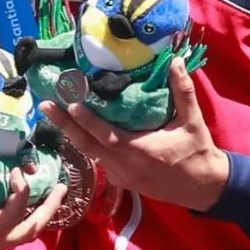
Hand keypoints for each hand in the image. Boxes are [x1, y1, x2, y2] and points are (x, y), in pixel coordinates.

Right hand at [0, 166, 67, 249]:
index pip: (12, 217)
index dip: (21, 193)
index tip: (18, 169)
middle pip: (29, 231)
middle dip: (49, 209)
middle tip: (63, 185)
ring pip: (22, 233)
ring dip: (40, 213)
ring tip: (52, 191)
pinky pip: (10, 230)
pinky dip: (23, 214)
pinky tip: (22, 198)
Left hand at [40, 58, 229, 212]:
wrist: (204, 188)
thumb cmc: (198, 152)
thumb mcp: (193, 122)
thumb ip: (183, 91)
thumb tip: (174, 61)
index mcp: (140, 151)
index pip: (105, 134)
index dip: (86, 120)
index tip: (69, 103)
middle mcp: (124, 166)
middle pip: (87, 145)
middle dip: (64, 125)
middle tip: (45, 105)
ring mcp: (120, 176)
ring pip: (89, 153)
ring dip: (70, 134)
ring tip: (53, 114)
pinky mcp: (121, 180)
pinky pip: (97, 160)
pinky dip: (84, 145)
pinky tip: (74, 130)